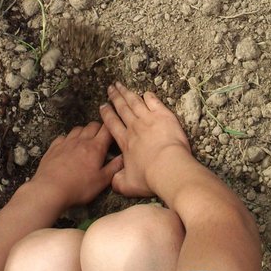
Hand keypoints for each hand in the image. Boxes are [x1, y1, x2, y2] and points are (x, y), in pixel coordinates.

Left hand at [30, 122, 121, 208]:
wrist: (50, 189)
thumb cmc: (78, 187)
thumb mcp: (101, 181)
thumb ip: (114, 168)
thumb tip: (124, 158)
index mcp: (95, 148)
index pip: (107, 129)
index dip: (112, 127)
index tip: (115, 129)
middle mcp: (81, 141)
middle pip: (93, 125)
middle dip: (99, 128)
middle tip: (103, 136)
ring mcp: (66, 142)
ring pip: (78, 129)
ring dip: (84, 131)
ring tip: (87, 140)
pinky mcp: (54, 147)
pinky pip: (63, 136)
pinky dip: (68, 138)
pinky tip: (69, 146)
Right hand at [100, 83, 192, 197]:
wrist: (168, 168)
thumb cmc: (148, 177)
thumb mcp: (127, 185)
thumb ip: (117, 181)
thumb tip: (111, 182)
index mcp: (125, 141)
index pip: (112, 124)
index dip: (106, 114)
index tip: (103, 106)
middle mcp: (134, 127)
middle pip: (122, 108)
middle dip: (115, 97)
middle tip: (110, 88)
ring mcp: (148, 119)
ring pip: (135, 102)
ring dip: (127, 93)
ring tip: (121, 85)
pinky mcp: (163, 115)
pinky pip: (154, 102)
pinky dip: (149, 96)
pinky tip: (145, 93)